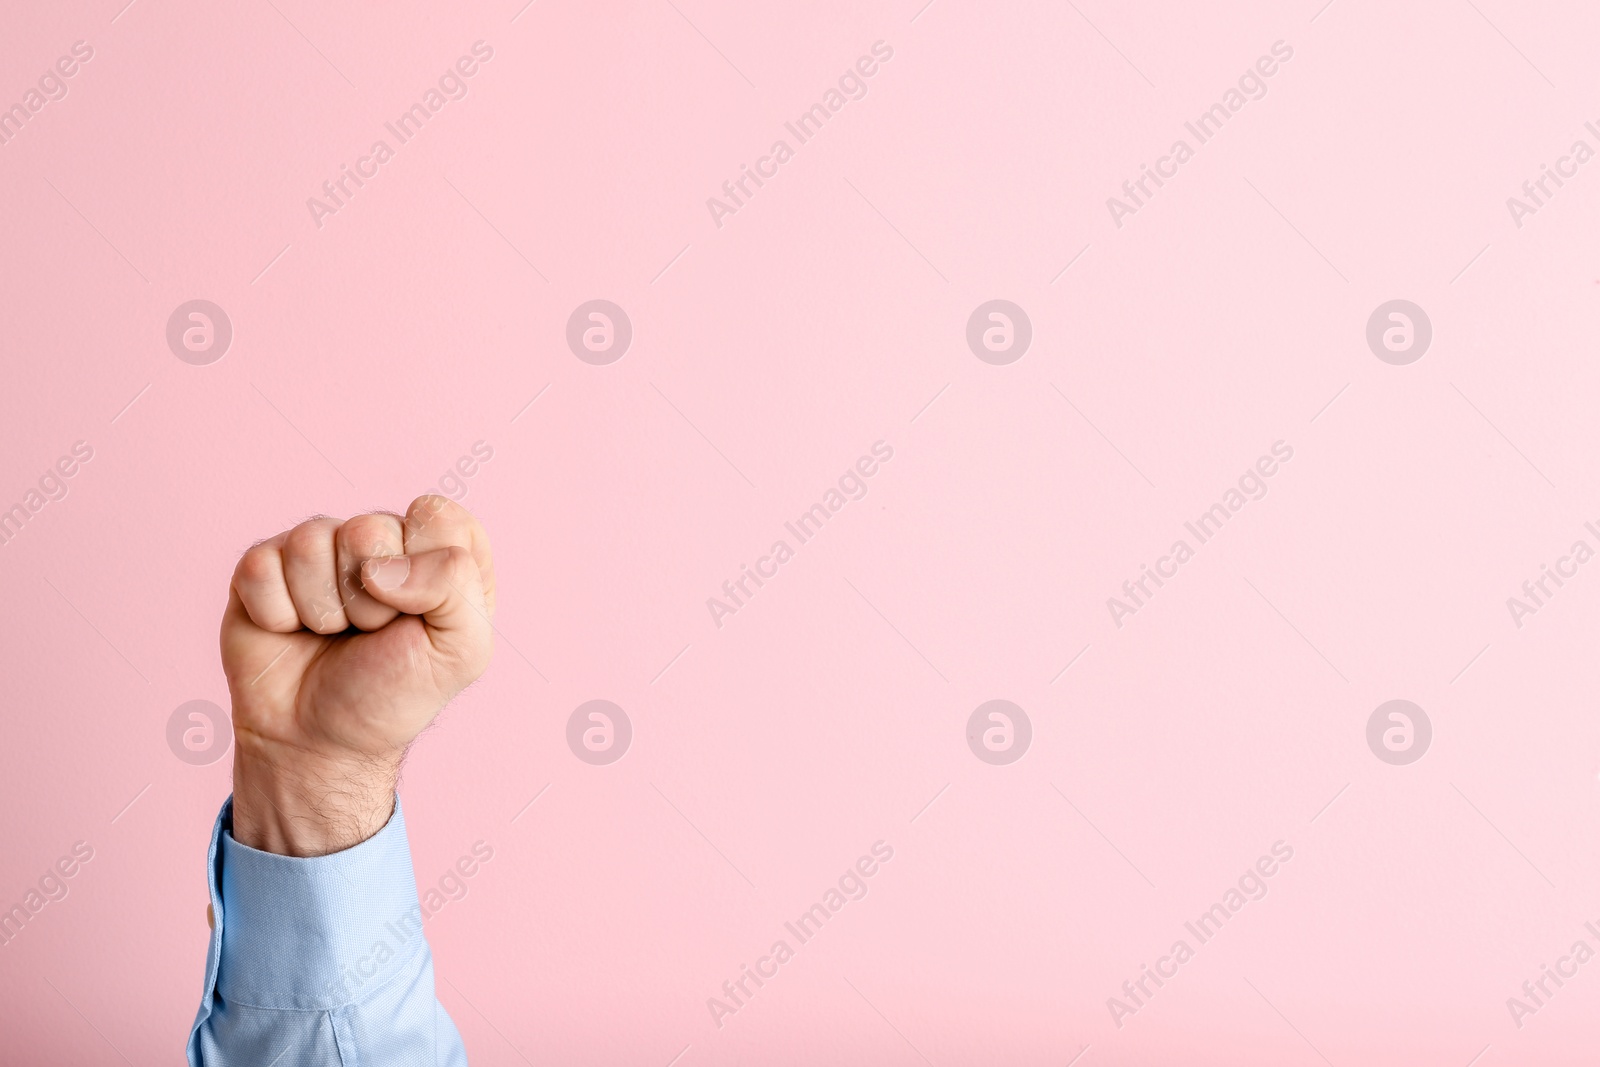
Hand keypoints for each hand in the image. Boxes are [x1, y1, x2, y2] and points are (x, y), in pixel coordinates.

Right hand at [220, 496, 495, 855]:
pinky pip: (262, 566)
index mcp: (438, 551)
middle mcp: (380, 541)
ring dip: (322, 609)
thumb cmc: (393, 695)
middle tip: (369, 632)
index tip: (420, 615)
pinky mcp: (263, 567)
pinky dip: (277, 614)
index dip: (425, 569)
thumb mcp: (461, 651)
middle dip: (370, 599)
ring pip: (311, 542)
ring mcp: (318, 548)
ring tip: (331, 635)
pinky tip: (289, 632)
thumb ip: (455, 586)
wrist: (319, 741)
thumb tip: (379, 565)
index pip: (436, 515)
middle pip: (369, 528)